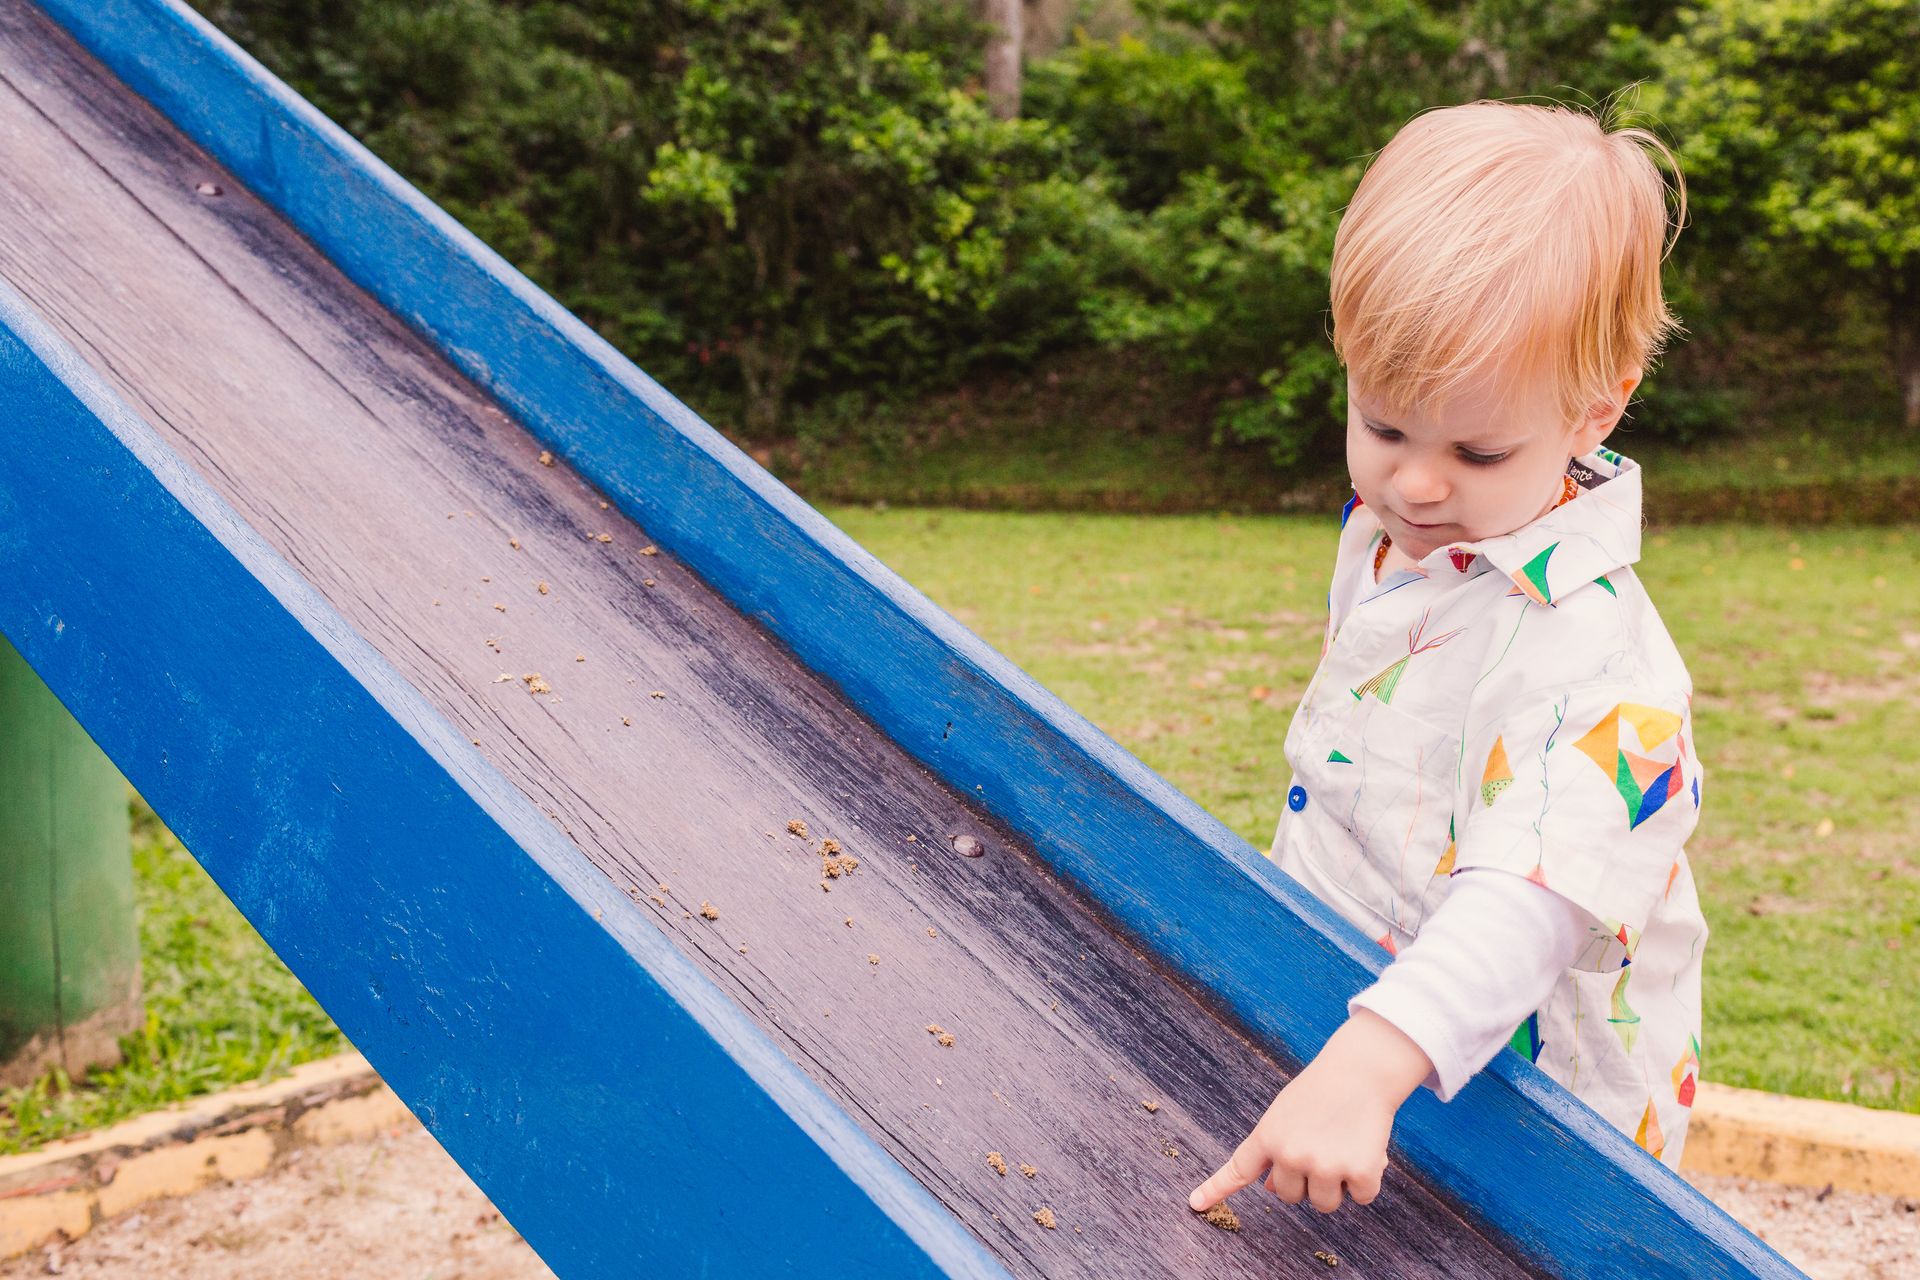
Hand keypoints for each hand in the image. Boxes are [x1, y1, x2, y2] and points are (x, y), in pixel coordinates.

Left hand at [1187, 1008, 1430, 1214]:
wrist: (1361, 1069)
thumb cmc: (1322, 1091)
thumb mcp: (1287, 1115)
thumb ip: (1276, 1151)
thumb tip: (1271, 1189)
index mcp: (1268, 1136)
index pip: (1238, 1169)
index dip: (1216, 1189)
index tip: (1195, 1204)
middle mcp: (1291, 1154)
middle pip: (1291, 1197)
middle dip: (1307, 1180)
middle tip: (1322, 1144)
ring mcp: (1324, 1165)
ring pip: (1325, 1204)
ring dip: (1338, 1184)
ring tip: (1344, 1146)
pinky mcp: (1359, 1172)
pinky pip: (1362, 1197)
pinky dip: (1367, 1180)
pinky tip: (1368, 1149)